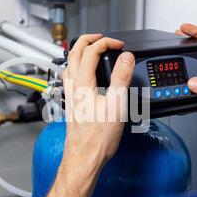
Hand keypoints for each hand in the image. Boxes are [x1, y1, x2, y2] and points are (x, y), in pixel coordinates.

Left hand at [62, 34, 135, 172]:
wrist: (84, 158)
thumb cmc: (97, 139)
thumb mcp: (116, 106)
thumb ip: (121, 78)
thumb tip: (126, 58)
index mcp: (82, 84)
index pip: (90, 51)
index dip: (106, 43)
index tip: (120, 45)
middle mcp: (72, 87)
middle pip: (74, 52)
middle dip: (89, 40)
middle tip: (103, 38)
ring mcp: (70, 95)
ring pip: (70, 64)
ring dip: (81, 51)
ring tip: (93, 49)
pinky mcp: (71, 103)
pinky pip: (70, 77)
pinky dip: (78, 66)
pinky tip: (85, 74)